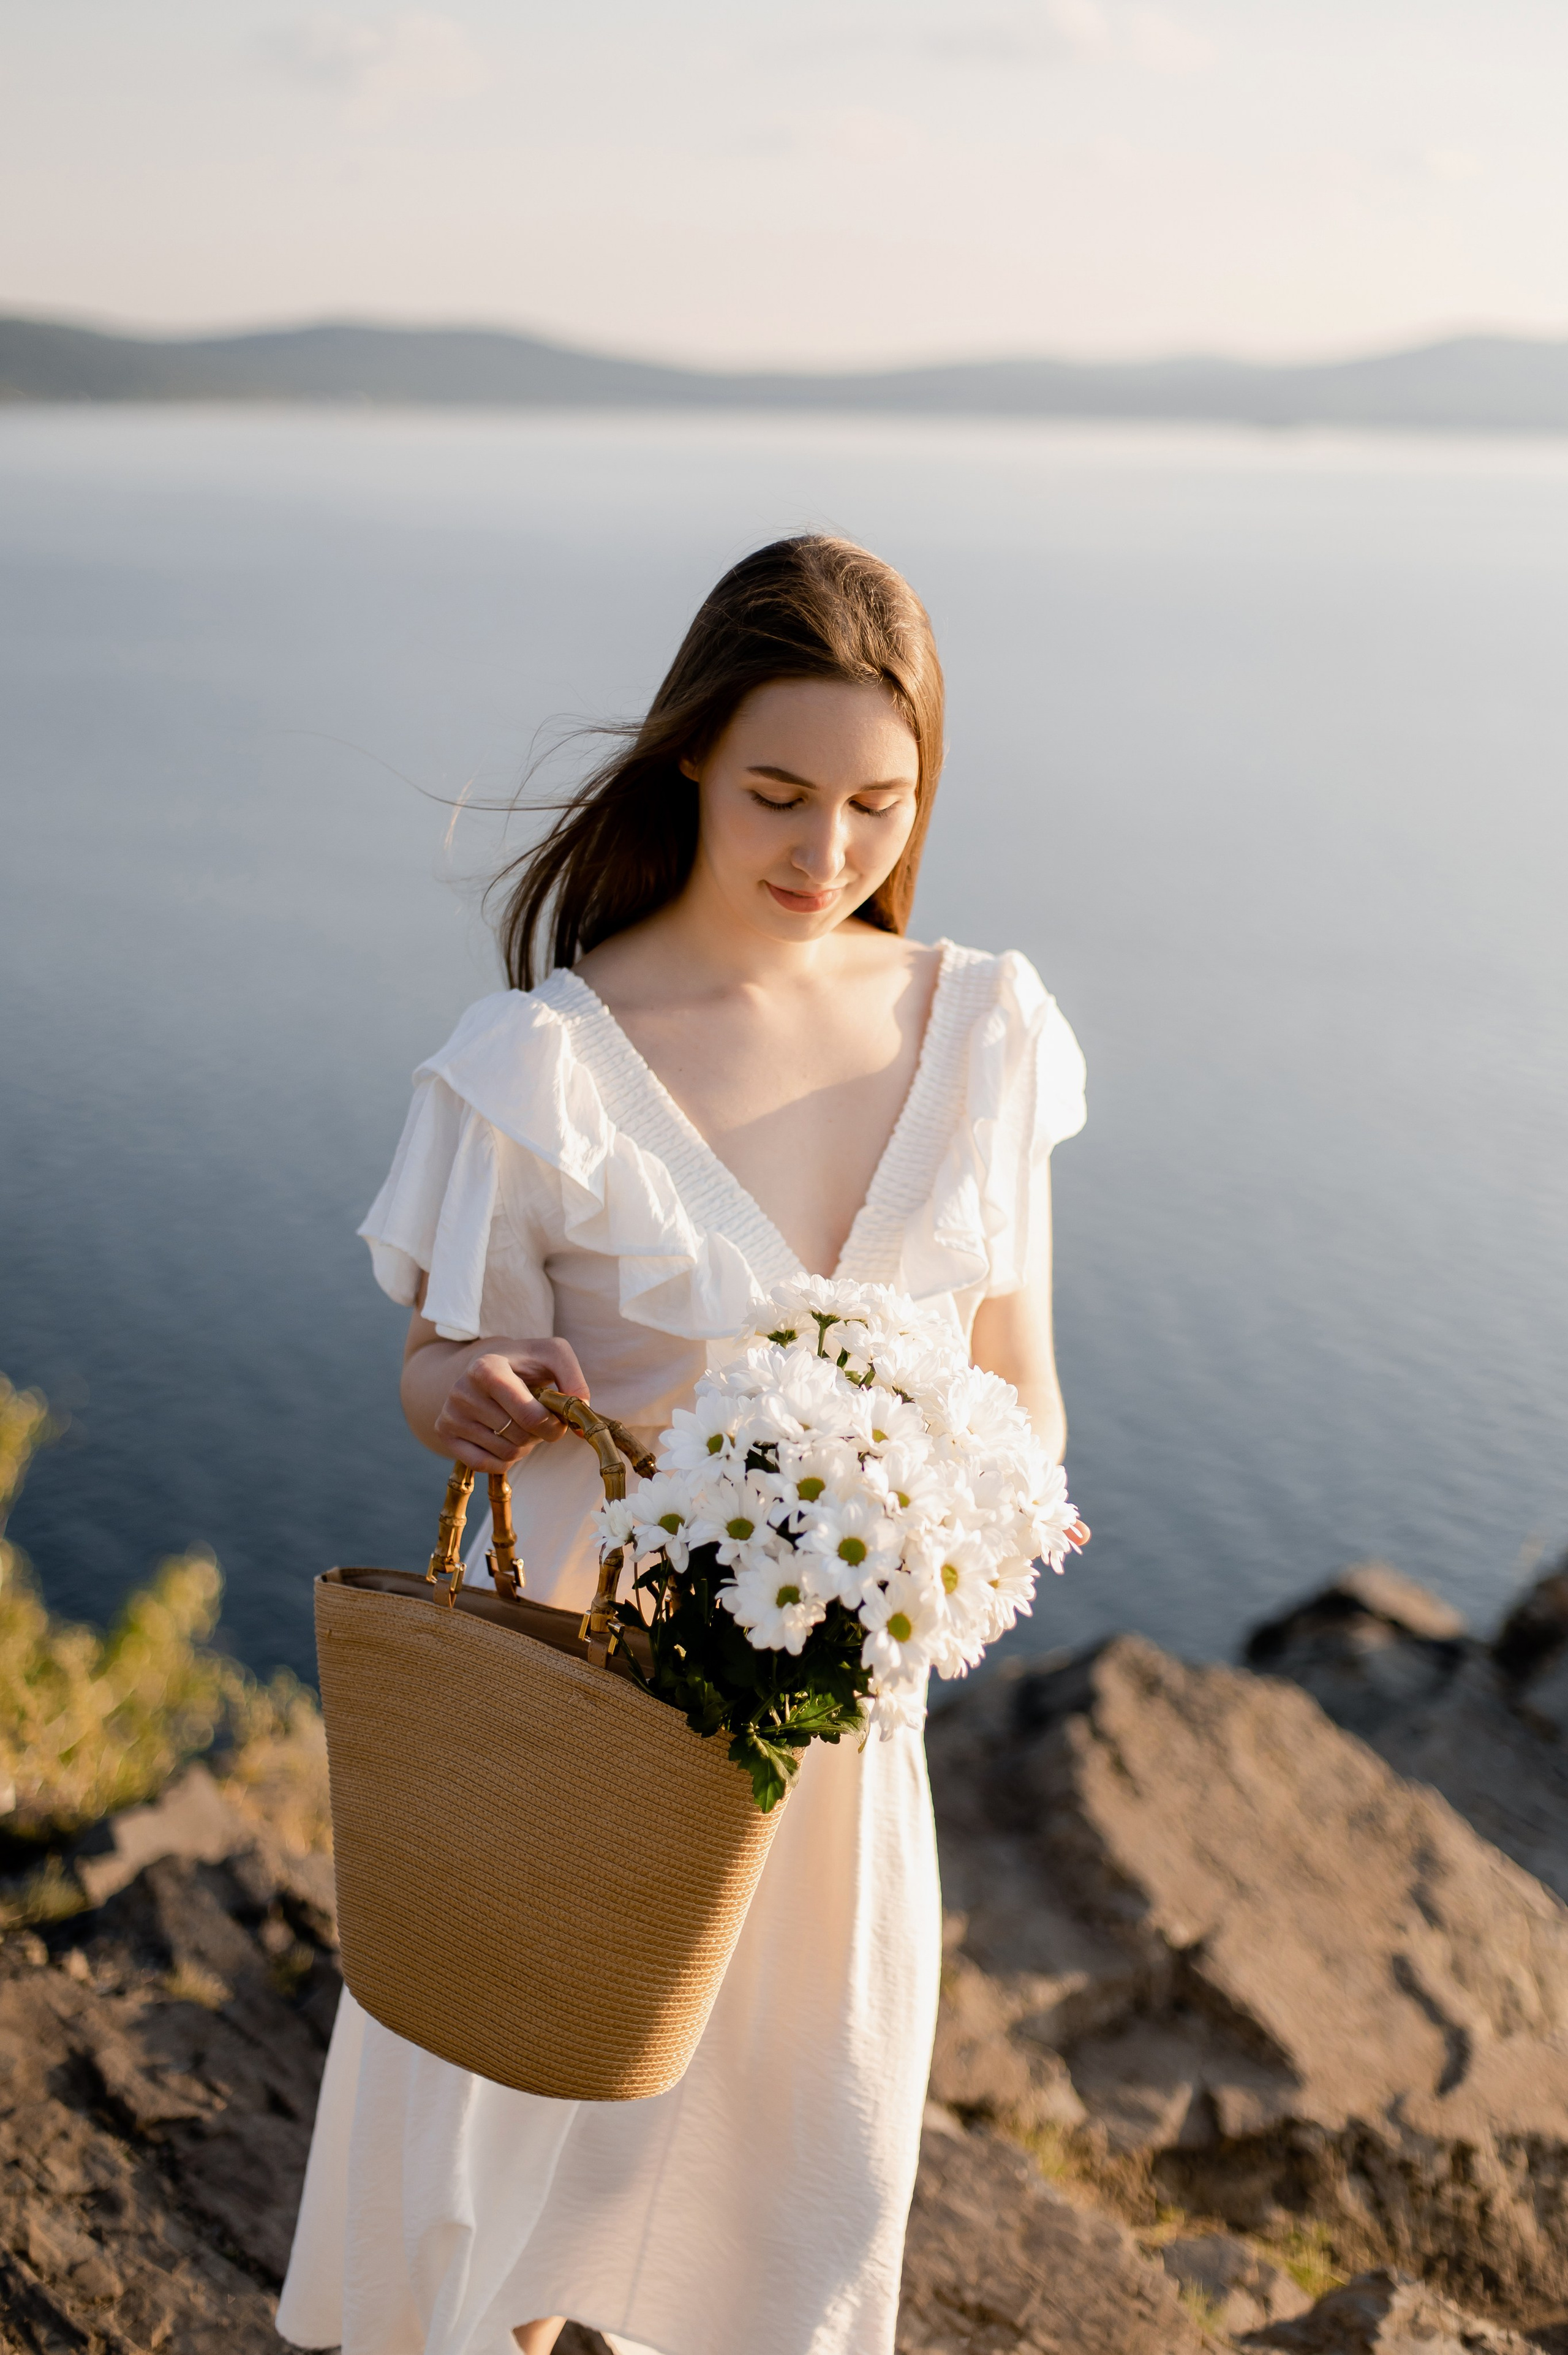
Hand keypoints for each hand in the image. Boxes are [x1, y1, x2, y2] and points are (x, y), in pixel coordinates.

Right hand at [433, 1337, 588, 1472]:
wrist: (482, 1367)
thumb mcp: (553, 1355)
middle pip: (519, 1437)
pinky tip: (504, 1437)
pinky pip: (485, 1465)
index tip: (559, 1419)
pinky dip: (504, 1459)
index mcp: (487, 1368)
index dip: (553, 1425)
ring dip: (523, 1446)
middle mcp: (462, 1391)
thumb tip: (582, 1410)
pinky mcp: (444, 1434)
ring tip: (519, 1424)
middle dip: (538, 1434)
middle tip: (536, 1418)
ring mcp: (450, 1414)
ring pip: (505, 1454)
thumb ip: (574, 1379)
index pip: (530, 1416)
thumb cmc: (523, 1363)